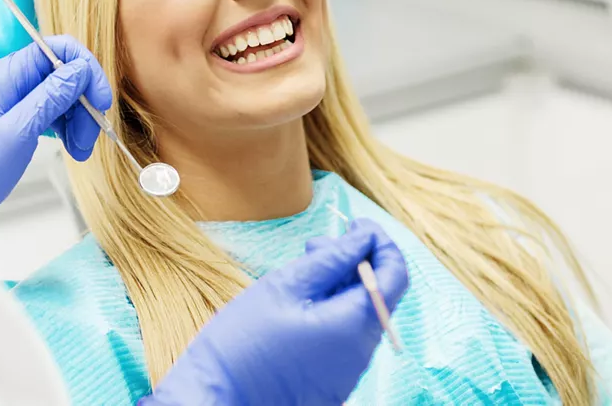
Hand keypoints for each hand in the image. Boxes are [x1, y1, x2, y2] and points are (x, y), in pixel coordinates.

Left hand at [0, 37, 111, 226]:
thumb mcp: (16, 132)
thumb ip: (49, 98)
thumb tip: (80, 69)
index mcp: (8, 74)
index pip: (57, 49)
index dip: (85, 68)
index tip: (100, 98)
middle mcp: (15, 80)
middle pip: (66, 74)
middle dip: (85, 102)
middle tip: (91, 135)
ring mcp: (20, 99)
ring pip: (66, 95)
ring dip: (81, 119)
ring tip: (81, 150)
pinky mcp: (25, 117)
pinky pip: (58, 113)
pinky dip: (71, 129)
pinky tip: (75, 149)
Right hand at [144, 219, 409, 405]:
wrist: (216, 398)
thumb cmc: (244, 341)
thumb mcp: (286, 286)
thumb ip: (332, 259)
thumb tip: (364, 238)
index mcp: (354, 325)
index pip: (395, 275)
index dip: (380, 243)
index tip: (355, 224)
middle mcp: (361, 351)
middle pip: (379, 294)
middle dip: (356, 259)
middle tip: (316, 242)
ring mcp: (348, 370)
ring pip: (360, 313)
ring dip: (341, 284)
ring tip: (304, 269)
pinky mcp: (332, 379)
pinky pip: (345, 335)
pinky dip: (333, 309)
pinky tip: (301, 301)